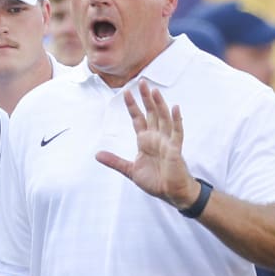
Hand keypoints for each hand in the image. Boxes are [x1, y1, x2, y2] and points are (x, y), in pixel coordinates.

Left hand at [96, 80, 199, 208]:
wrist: (171, 193)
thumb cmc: (155, 181)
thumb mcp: (131, 170)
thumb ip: (115, 161)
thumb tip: (97, 155)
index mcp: (145, 141)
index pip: (138, 119)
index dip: (132, 106)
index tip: (126, 93)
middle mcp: (156, 137)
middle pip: (151, 113)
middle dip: (146, 99)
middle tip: (142, 82)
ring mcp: (167, 141)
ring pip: (163, 118)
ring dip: (159, 104)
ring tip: (155, 91)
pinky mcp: (175, 148)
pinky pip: (177, 132)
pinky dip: (176, 120)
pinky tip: (175, 108)